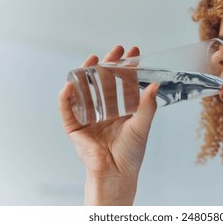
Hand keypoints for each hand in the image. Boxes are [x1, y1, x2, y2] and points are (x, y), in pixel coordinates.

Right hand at [58, 45, 158, 204]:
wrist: (116, 174)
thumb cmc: (131, 153)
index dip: (127, 66)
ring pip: (85, 89)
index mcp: (121, 108)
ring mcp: (88, 116)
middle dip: (109, 63)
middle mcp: (104, 109)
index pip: (123, 81)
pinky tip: (70, 84)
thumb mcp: (141, 126)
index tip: (133, 52)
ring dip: (87, 73)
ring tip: (93, 59)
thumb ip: (148, 106)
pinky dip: (66, 97)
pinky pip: (67, 109)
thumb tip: (156, 85)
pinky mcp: (75, 126)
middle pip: (104, 80)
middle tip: (116, 49)